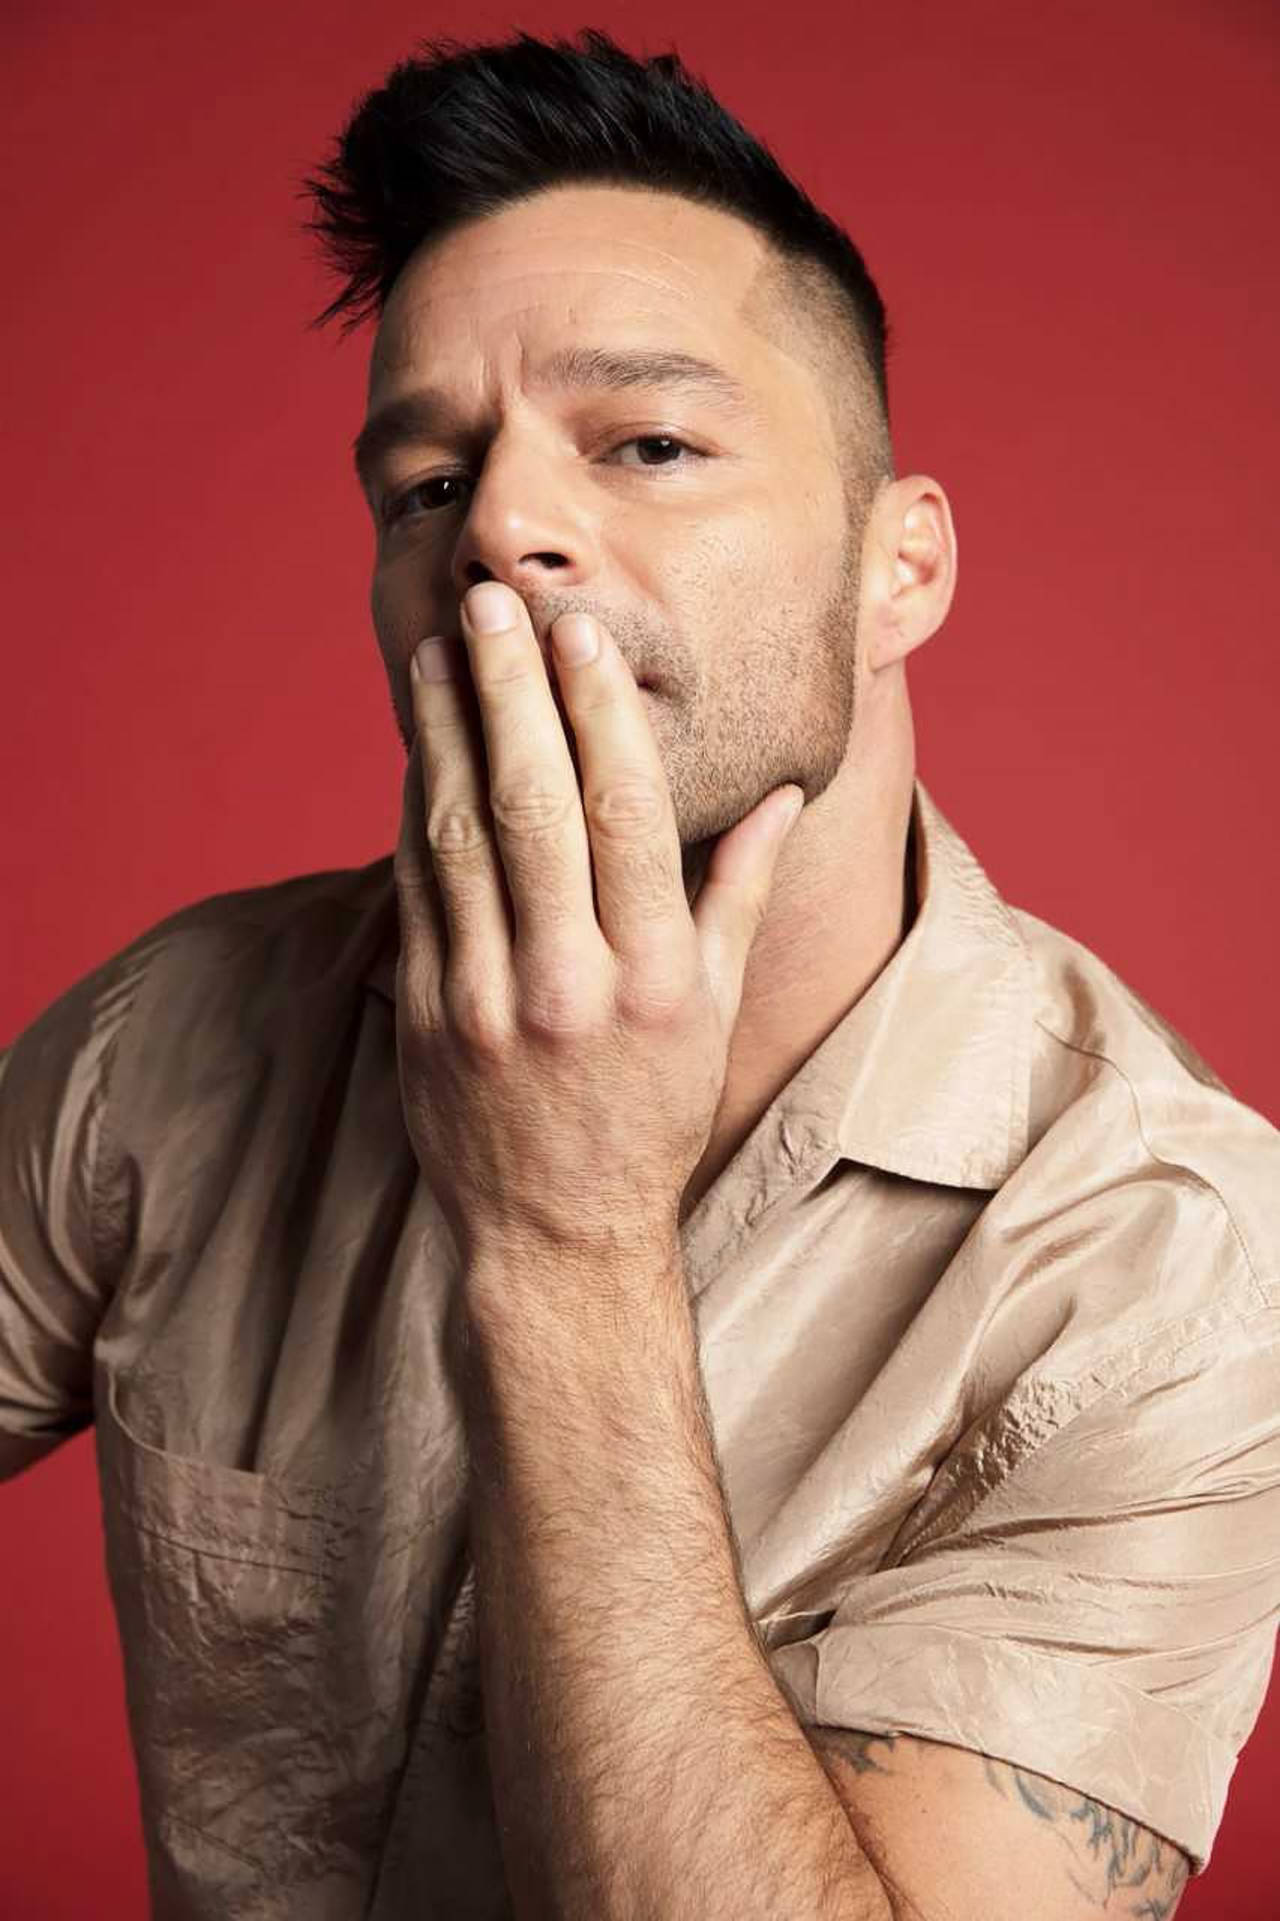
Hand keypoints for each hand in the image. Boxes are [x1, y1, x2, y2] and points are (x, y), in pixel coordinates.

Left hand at [392, 580, 803, 1287]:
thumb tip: (777, 795)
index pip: (624, 813)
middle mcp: (572, 982)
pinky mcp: (429, 1017)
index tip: (578, 635)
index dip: (598, 713)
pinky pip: (417, 893)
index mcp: (657, 974)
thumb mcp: (715, 1012)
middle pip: (535, 808)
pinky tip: (417, 750)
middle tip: (493, 606)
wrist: (559, 1232)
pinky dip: (413, 812)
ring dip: (447, 735)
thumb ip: (736, 895)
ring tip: (441, 654)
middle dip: (511, 695)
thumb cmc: (653, 1114)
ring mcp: (491, 1002)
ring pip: (461, 839)